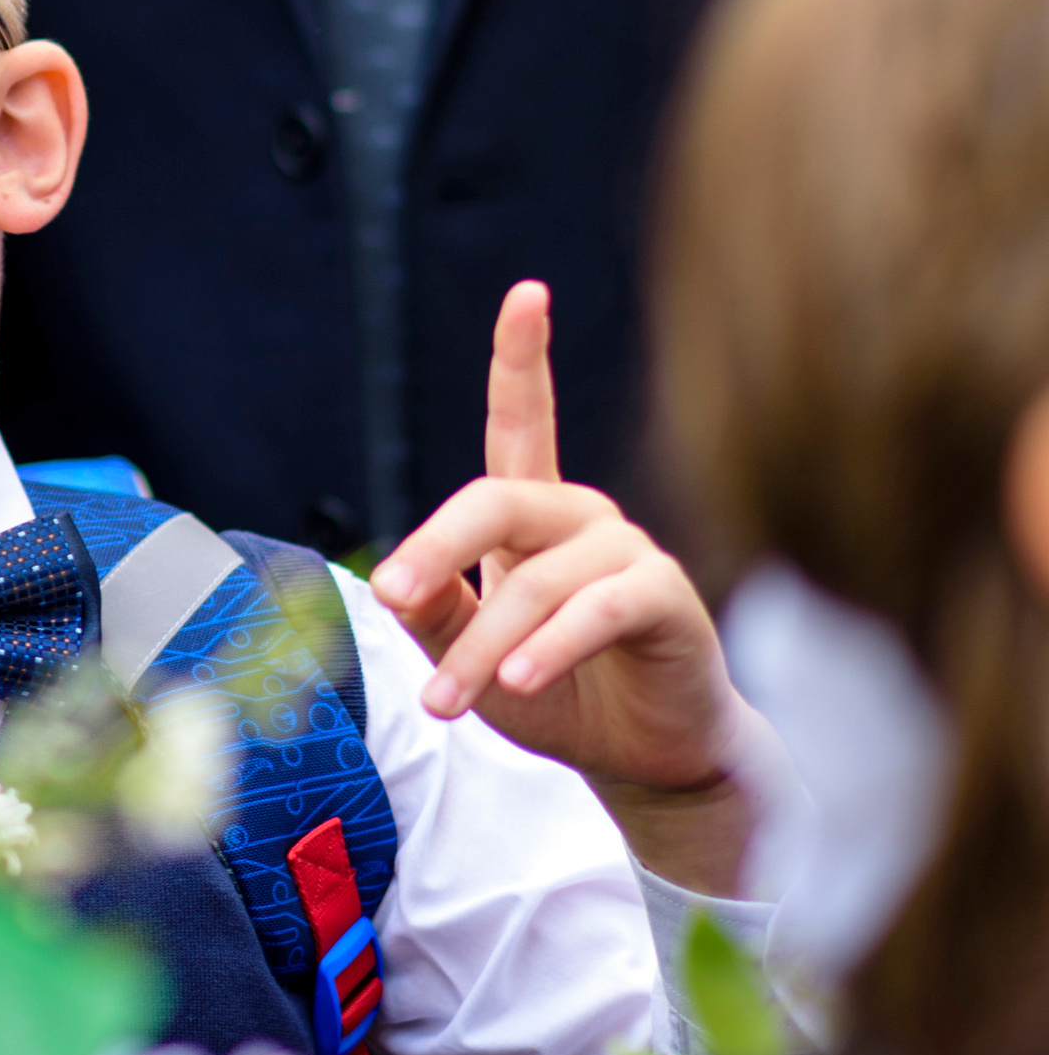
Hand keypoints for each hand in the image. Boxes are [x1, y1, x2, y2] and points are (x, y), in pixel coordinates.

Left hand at [368, 282, 753, 884]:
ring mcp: (630, 553)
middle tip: (388, 595)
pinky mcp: (667, 600)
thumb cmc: (559, 695)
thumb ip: (435, 614)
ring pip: (537, 579)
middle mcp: (585, 518)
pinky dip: (550, 646)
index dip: (523, 356)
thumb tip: (392, 583)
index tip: (528, 295)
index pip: (525, 421)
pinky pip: (598, 610)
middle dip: (434, 548)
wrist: (643, 759)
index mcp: (536, 518)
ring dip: (483, 646)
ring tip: (447, 702)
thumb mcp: (472, 656)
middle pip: (498, 499)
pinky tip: (519, 678)